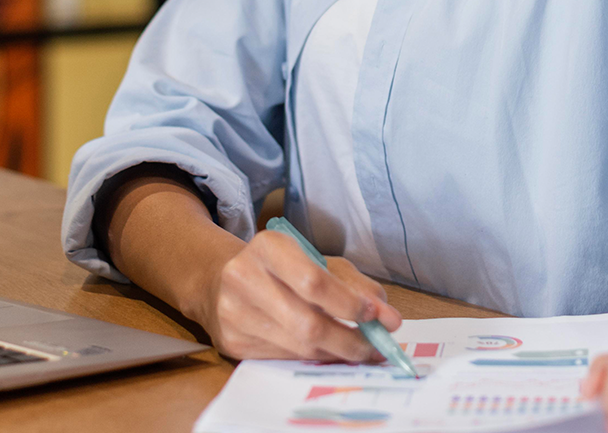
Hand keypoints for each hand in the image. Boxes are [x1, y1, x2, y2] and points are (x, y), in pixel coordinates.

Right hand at [198, 229, 403, 361]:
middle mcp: (244, 278)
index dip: (350, 304)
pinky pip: (284, 358)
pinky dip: (313, 358)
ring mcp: (233, 314)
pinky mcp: (231, 342)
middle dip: (350, 340)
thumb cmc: (279, 269)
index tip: (379, 316)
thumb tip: (388, 318)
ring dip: (337, 353)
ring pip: (298, 346)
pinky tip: (328, 352)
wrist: (219, 281)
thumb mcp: (317, 261)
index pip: (314, 282)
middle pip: (307, 323)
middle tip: (377, 347)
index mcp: (268, 247)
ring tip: (360, 352)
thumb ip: (355, 285)